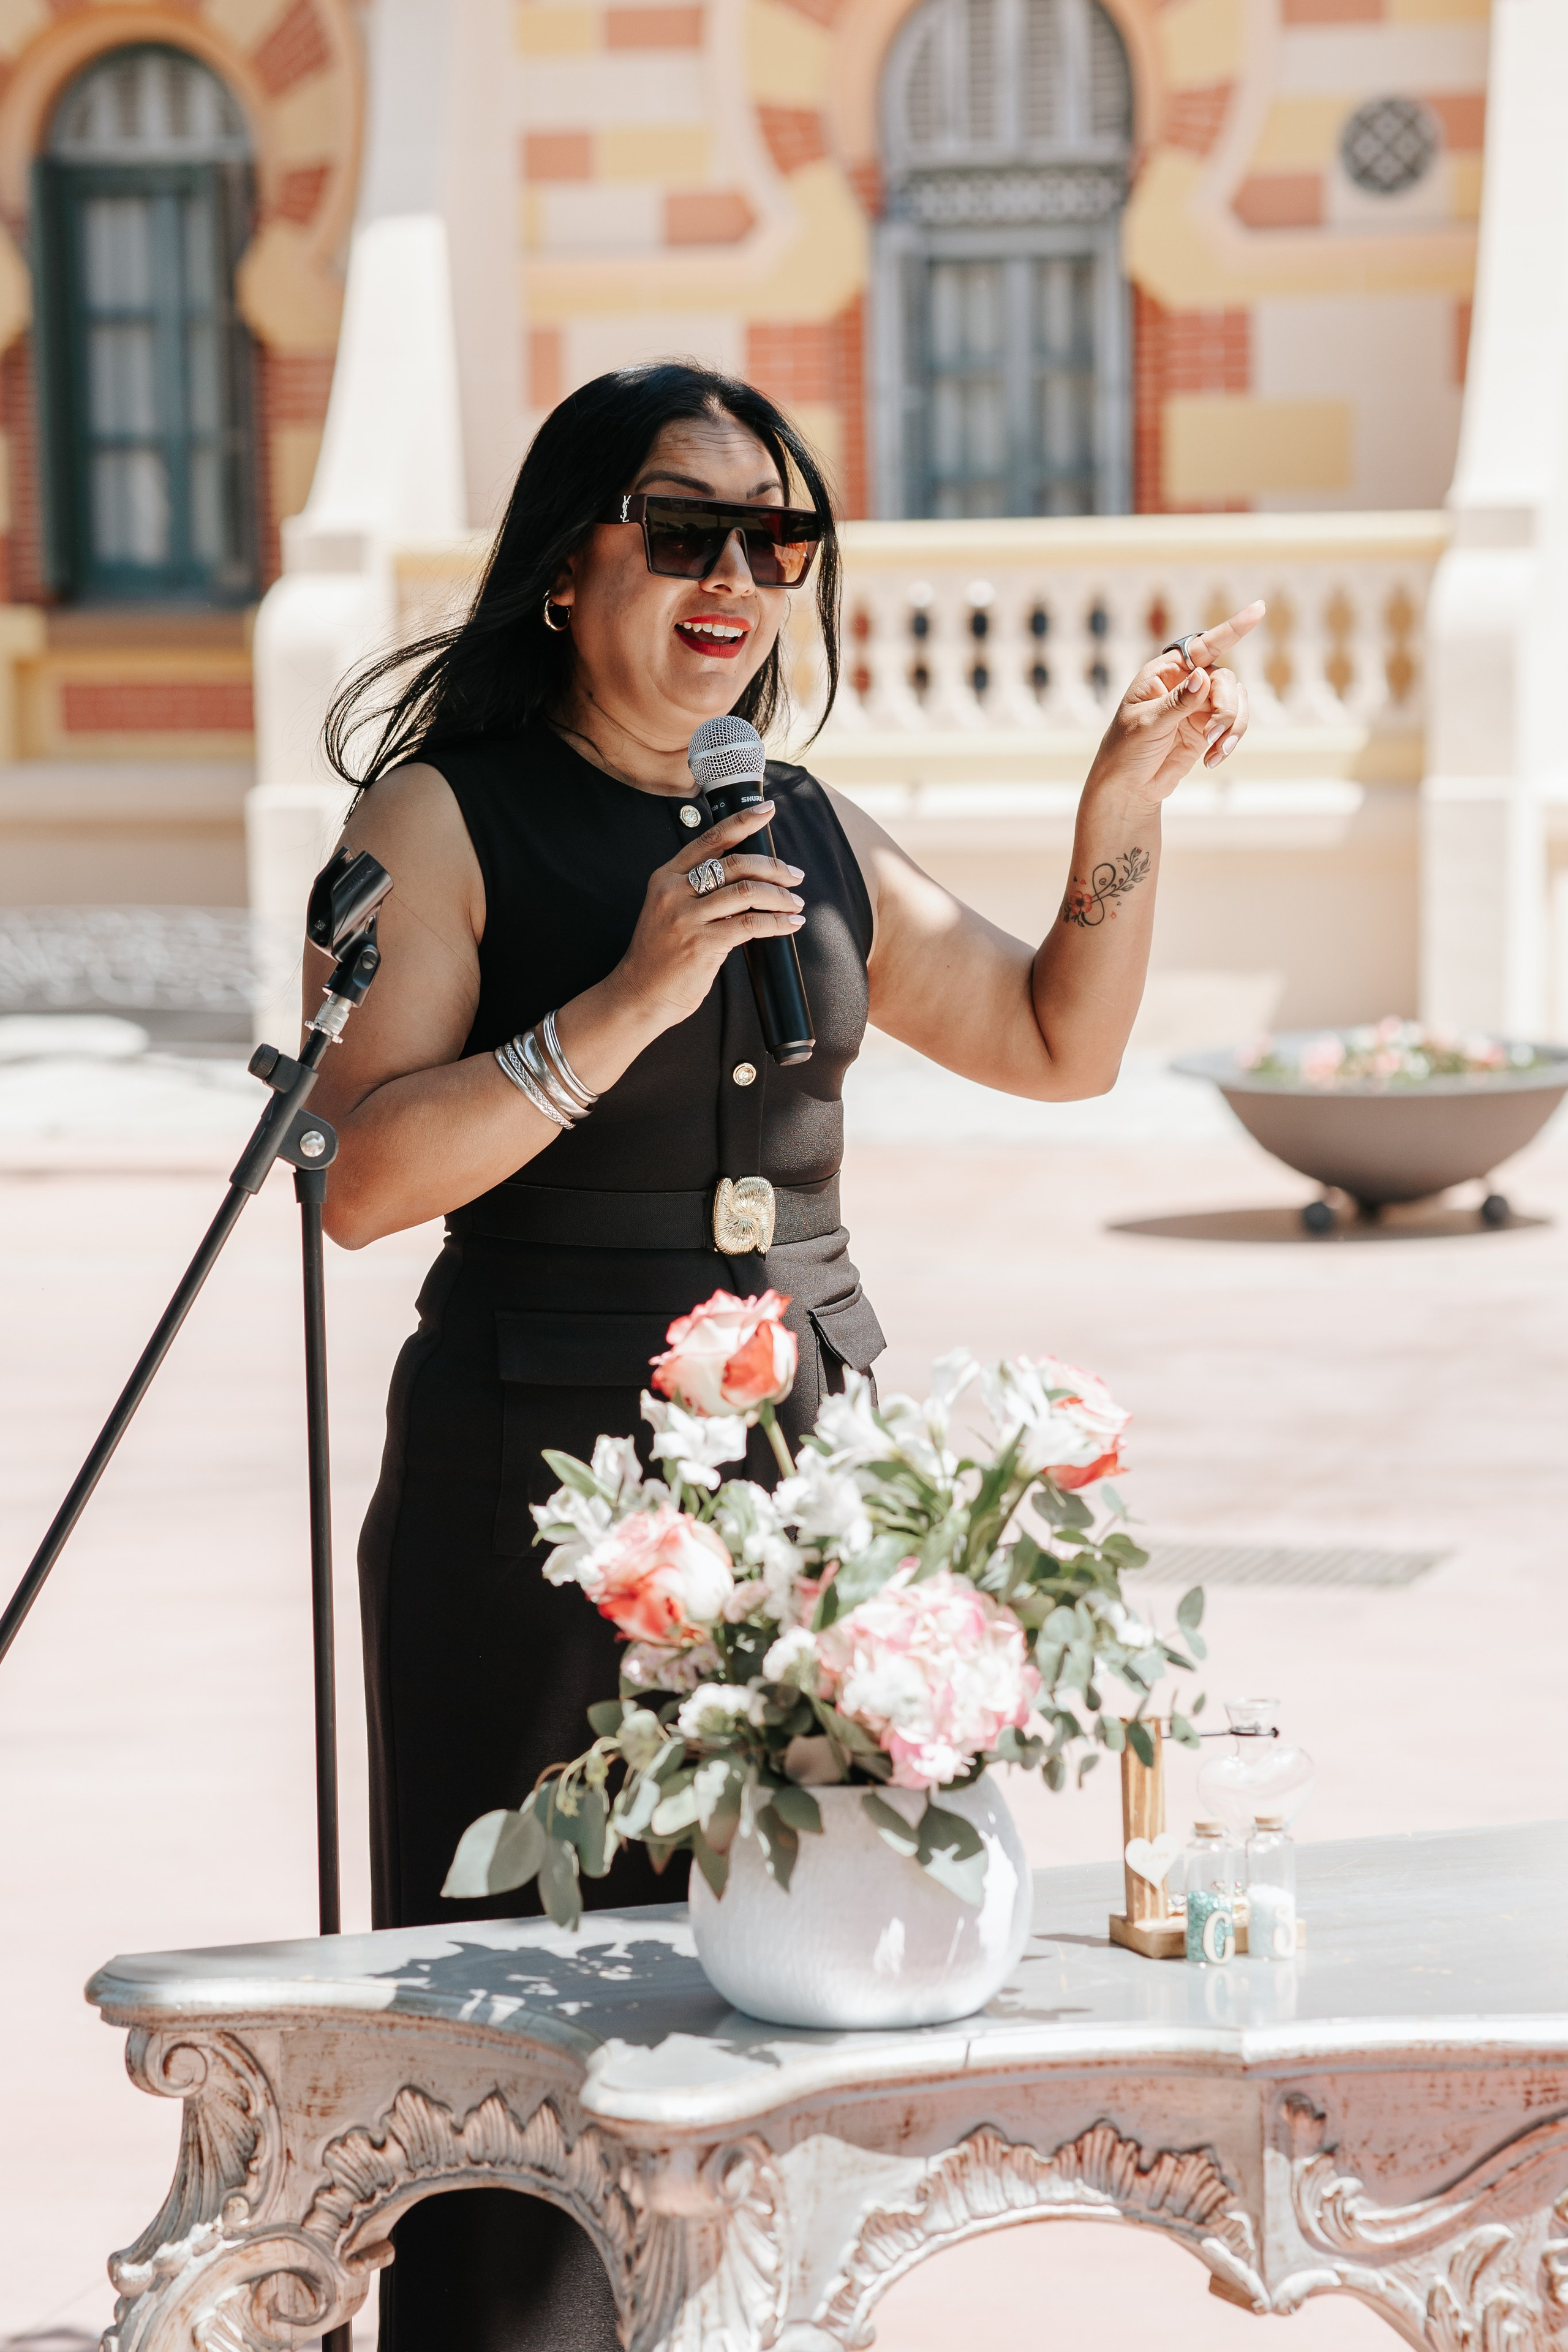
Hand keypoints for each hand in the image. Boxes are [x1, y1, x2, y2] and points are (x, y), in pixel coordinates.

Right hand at [609, 803, 804, 1033]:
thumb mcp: (669, 911)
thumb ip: (697, 890)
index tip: (767, 811)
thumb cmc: (661, 956)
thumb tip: (746, 877)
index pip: (709, 840)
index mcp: (665, 877)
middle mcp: (673, 892)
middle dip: (773, 867)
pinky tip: (790, 924)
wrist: (640, 994)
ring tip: (794, 903)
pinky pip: (751, 925)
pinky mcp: (702, 943)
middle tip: (794, 876)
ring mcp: (686, 917)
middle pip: (735, 864)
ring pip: (747, 892)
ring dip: (779, 896)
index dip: (742, 822)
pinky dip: (777, 923)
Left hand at [1088, 601, 1263, 808]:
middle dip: (1226, 707)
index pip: (1203, 646)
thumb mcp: (1146, 724)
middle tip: (1212, 735)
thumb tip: (1203, 675)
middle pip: (1225, 680)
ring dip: (1232, 727)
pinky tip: (1213, 759)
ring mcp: (1200, 706)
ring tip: (1215, 751)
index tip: (1259, 609)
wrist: (1128, 787)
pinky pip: (1234, 725)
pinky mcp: (1208, 729)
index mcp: (1165, 672)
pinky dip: (1229, 741)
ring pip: (1236, 702)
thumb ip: (1177, 702)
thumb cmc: (1125, 750)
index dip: (1232, 629)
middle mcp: (1186, 683)